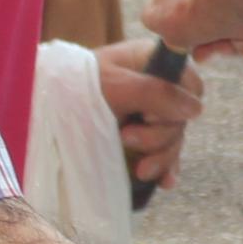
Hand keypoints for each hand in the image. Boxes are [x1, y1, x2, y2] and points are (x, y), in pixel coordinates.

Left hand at [92, 36, 205, 190]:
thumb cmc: (77, 88)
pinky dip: (165, 167)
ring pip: (174, 138)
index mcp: (152, 62)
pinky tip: (164, 181)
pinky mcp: (141, 135)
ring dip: (160, 156)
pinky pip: (165, 153)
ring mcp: (148, 112)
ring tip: (139, 170)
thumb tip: (196, 110)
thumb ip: (158, 93)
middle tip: (128, 138)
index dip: (177, 103)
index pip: (190, 84)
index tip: (149, 113)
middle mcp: (155, 85)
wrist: (45, 108)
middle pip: (181, 117)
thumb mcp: (117, 87)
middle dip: (159, 135)